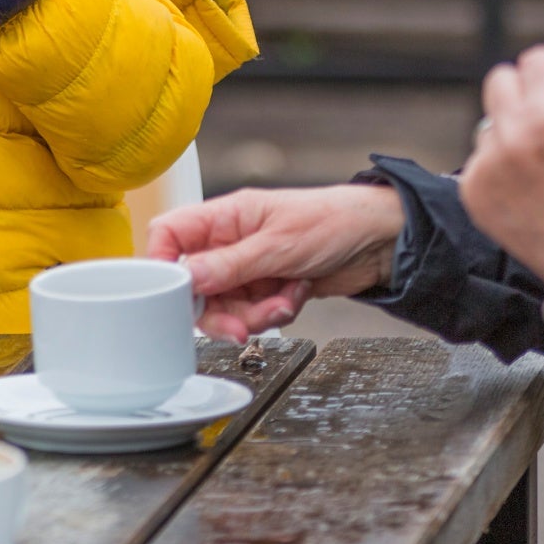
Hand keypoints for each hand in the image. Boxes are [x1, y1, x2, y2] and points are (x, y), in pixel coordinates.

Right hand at [147, 184, 403, 341]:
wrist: (381, 241)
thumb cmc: (334, 220)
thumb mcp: (277, 245)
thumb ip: (228, 265)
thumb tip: (184, 277)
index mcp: (224, 217)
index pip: (170, 236)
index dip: (163, 265)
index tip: (173, 294)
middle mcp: (230, 242)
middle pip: (196, 285)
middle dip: (220, 311)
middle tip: (239, 326)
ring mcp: (249, 268)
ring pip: (226, 307)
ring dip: (255, 315)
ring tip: (283, 302)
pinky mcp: (268, 289)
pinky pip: (254, 315)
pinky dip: (275, 313)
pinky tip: (296, 295)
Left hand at [459, 33, 543, 298]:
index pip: (536, 57)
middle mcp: (514, 134)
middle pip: (501, 78)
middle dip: (528, 92)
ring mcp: (488, 165)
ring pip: (489, 119)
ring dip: (513, 129)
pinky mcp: (472, 191)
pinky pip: (479, 156)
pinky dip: (500, 164)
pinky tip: (531, 186)